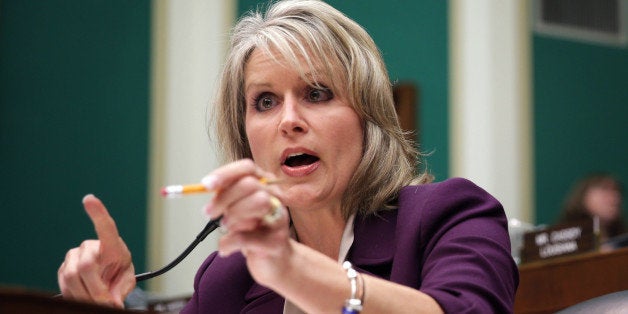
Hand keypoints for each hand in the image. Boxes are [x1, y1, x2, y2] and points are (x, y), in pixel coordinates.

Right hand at [57, 194, 135, 307]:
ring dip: (85, 295)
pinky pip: (64, 284)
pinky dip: (75, 296)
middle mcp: (90, 247)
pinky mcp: (62, 268)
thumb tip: (114, 302)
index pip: (106, 227)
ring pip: (72, 277)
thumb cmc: (119, 276)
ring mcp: (74, 256)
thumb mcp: (127, 280)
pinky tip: (85, 296)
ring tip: (96, 301)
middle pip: (86, 265)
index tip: (89, 199)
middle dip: (95, 289)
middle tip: (104, 303)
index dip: (97, 213)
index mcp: (112, 246)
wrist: (106, 281)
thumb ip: (122, 289)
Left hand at [202, 159, 291, 284]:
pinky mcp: (276, 242)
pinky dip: (227, 243)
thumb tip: (207, 188)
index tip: (206, 185)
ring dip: (233, 216)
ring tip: (226, 227)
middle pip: (250, 184)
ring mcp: (280, 218)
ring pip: (258, 202)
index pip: (248, 168)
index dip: (225, 174)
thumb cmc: (255, 232)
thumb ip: (228, 196)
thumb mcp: (239, 209)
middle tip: (209, 213)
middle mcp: (276, 197)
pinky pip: (245, 237)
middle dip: (224, 198)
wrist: (275, 262)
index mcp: (265, 185)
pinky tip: (225, 248)